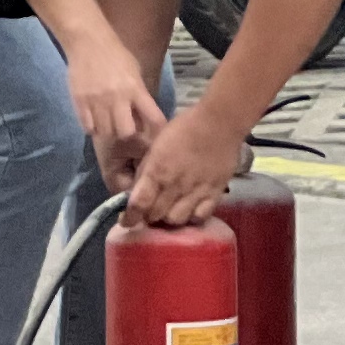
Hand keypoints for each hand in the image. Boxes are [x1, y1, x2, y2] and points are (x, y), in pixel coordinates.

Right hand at [65, 40, 165, 176]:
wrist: (87, 41)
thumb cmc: (116, 54)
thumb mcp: (135, 71)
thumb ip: (140, 95)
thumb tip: (143, 119)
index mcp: (135, 89)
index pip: (153, 118)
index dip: (156, 131)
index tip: (155, 136)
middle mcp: (117, 98)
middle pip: (126, 132)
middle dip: (127, 134)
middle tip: (124, 128)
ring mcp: (96, 101)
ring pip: (105, 133)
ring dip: (109, 131)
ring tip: (109, 124)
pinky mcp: (79, 102)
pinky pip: (88, 127)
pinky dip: (93, 128)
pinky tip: (95, 120)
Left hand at [125, 104, 238, 227]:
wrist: (218, 122)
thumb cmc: (183, 128)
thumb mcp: (155, 146)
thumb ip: (146, 171)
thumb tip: (138, 191)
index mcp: (156, 172)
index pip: (138, 204)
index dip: (130, 217)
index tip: (126, 221)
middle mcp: (174, 186)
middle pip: (155, 216)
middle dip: (148, 216)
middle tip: (150, 211)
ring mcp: (195, 192)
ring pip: (176, 221)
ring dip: (169, 219)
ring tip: (170, 211)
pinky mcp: (214, 194)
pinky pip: (200, 217)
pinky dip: (192, 218)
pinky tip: (190, 211)